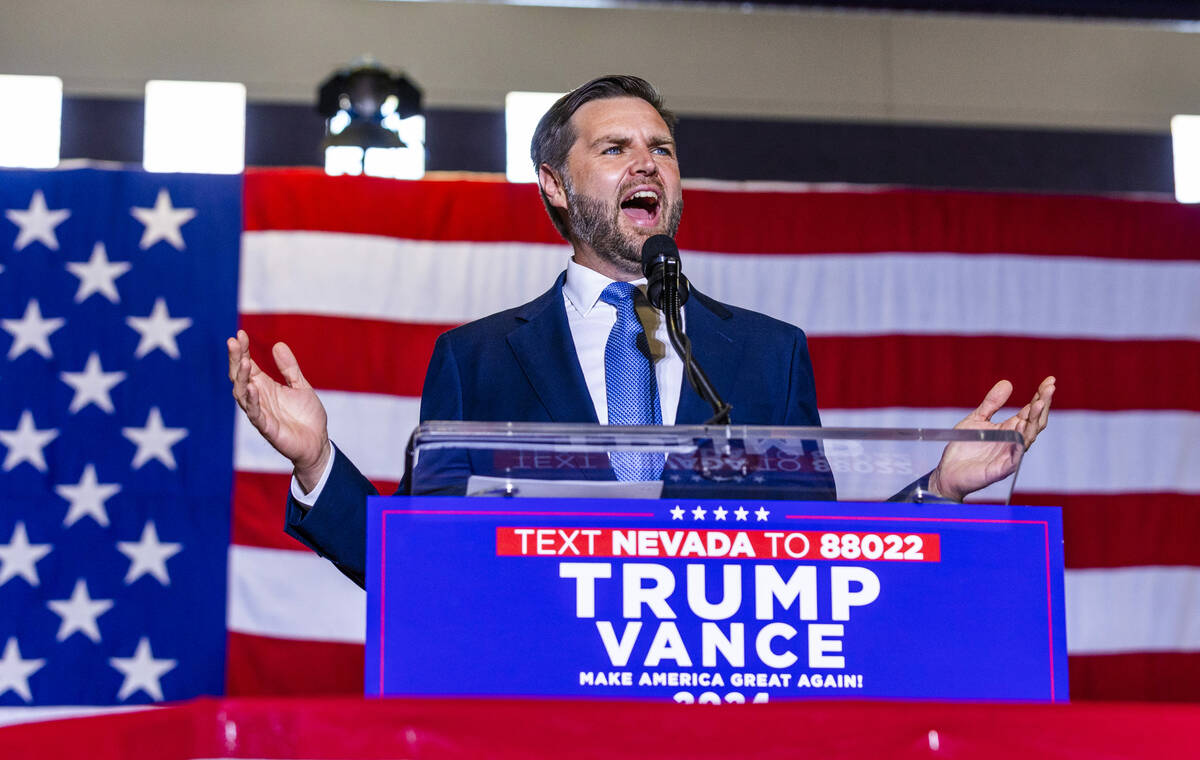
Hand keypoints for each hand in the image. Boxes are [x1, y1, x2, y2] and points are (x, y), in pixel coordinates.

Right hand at [227, 329, 330, 491]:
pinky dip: (252, 401)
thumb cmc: (306, 416)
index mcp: (265, 387)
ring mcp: (261, 413)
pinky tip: (252, 387)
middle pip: (239, 377)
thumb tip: (278, 344)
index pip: (247, 366)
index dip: (242, 350)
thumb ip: (289, 368)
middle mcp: (258, 398)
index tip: (240, 334)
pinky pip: (255, 414)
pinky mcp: (267, 428)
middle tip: (233, 342)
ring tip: (243, 361)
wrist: (317, 443)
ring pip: (242, 394)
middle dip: (235, 359)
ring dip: (241, 378)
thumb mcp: (300, 386)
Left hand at [927, 376, 1055, 501]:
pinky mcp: (1001, 469)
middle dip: (1043, 404)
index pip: (1030, 411)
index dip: (1040, 396)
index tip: (1050, 380)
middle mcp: (1014, 441)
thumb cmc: (963, 447)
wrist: (947, 471)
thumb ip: (991, 404)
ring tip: (1039, 403)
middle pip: (1034, 422)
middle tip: (1050, 387)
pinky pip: (1014, 457)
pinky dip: (1020, 443)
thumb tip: (1008, 383)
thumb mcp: (976, 419)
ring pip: (1028, 437)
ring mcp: (1009, 455)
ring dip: (1035, 420)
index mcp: (1010, 429)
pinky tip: (1023, 429)